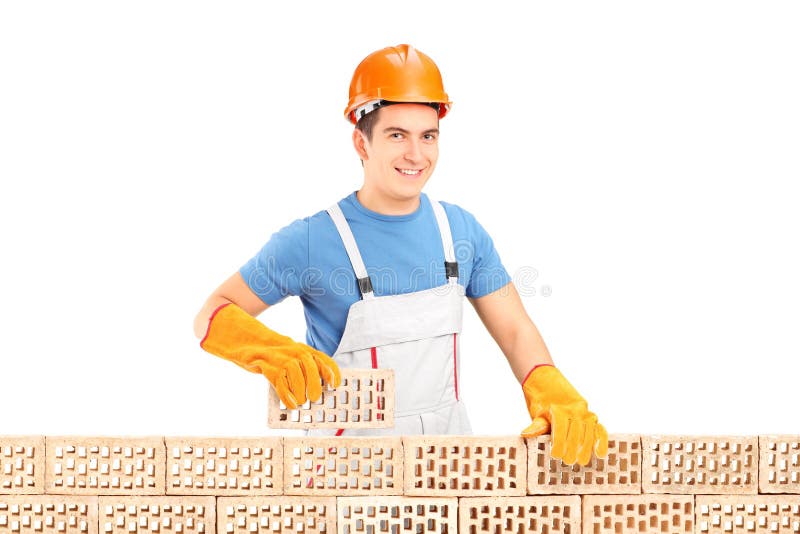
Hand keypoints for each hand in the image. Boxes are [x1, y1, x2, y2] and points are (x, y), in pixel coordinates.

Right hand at [200, 303, 341, 408]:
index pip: (321, 357)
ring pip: (296, 373)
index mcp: (299, 348)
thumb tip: (310, 386)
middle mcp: (291, 350)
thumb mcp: (284, 354)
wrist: (240, 337)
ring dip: (300, 391)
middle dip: (315, 383)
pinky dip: (286, 395)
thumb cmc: (264, 351)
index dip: (331, 371)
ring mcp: (278, 356)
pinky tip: (289, 403)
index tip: (335, 385)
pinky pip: (279, 381)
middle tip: (315, 398)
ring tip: (301, 402)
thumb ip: (297, 365)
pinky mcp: (264, 364)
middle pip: (310, 365)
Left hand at [520, 364, 607, 465]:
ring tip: (581, 460)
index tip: (556, 456)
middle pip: (576, 434)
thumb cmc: (539, 399)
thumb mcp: (536, 412)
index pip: (561, 432)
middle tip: (569, 462)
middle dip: (573, 449)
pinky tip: (600, 453)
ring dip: (586, 447)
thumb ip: (537, 425)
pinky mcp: (589, 412)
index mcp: (559, 409)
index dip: (559, 445)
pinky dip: (601, 439)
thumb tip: (526, 434)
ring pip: (589, 432)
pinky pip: (598, 427)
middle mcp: (574, 409)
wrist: (544, 378)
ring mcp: (583, 410)